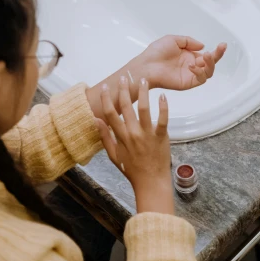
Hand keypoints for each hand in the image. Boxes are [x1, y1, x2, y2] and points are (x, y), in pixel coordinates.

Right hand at [96, 77, 173, 214]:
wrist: (151, 182)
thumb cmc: (132, 169)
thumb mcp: (114, 155)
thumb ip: (105, 137)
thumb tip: (96, 120)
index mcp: (121, 137)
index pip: (110, 114)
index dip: (107, 99)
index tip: (106, 88)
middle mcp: (133, 133)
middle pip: (126, 107)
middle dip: (124, 90)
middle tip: (124, 77)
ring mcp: (148, 134)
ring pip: (144, 109)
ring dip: (143, 93)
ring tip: (143, 79)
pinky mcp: (162, 136)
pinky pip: (163, 119)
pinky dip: (163, 107)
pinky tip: (162, 95)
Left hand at [139, 35, 226, 91]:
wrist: (147, 65)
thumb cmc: (156, 53)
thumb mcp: (173, 40)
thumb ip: (189, 41)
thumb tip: (202, 46)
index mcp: (188, 55)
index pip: (206, 54)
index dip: (216, 50)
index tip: (222, 44)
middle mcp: (191, 65)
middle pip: (210, 63)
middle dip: (217, 55)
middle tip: (220, 48)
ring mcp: (190, 74)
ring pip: (208, 72)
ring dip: (210, 63)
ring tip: (206, 56)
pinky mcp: (187, 83)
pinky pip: (200, 79)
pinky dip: (199, 71)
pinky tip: (192, 65)